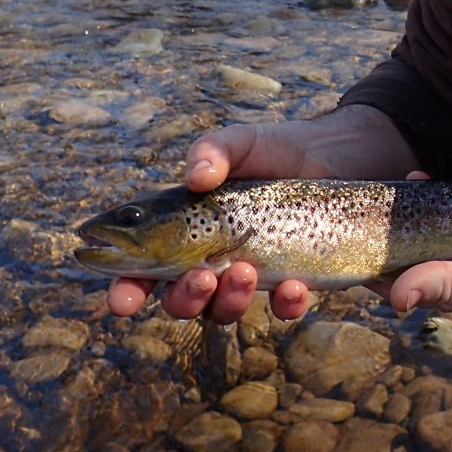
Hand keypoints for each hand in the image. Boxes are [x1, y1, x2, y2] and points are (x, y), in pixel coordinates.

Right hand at [104, 122, 335, 322]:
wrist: (329, 155)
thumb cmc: (270, 149)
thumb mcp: (238, 142)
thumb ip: (213, 151)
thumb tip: (196, 176)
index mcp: (181, 230)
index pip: (142, 267)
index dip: (126, 289)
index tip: (122, 301)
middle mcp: (208, 260)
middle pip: (179, 300)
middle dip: (183, 298)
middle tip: (201, 277)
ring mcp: (249, 274)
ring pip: (224, 310)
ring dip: (229, 300)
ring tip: (245, 270)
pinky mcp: (290, 280)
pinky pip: (282, 308)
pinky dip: (286, 303)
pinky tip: (294, 285)